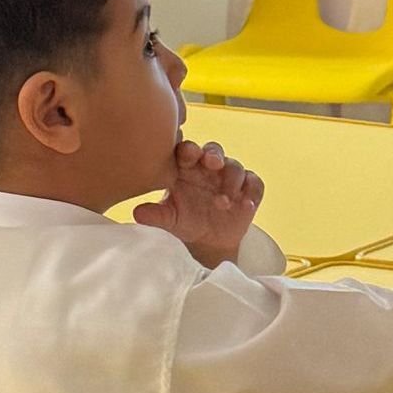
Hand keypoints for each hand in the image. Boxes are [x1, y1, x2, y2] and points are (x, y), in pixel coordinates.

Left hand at [133, 140, 263, 269]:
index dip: (188, 150)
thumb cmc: (185, 222)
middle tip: (213, 163)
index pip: (187, 150)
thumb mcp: (169, 219)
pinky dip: (251, 192)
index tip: (187, 155)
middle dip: (214, 154)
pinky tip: (244, 205)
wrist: (208, 242)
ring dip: (231, 180)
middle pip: (214, 149)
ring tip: (222, 201)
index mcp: (187, 168)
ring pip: (235, 166)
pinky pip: (255, 184)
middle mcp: (209, 168)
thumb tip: (137, 213)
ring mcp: (230, 177)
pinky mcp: (249, 190)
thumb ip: (155, 215)